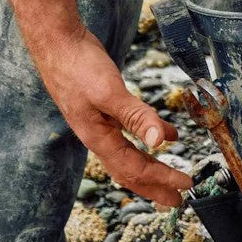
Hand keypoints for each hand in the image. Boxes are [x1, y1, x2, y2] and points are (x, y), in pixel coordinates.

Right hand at [34, 24, 192, 206]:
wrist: (55, 41)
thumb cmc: (78, 65)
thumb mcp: (109, 92)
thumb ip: (136, 117)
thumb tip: (160, 142)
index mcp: (98, 138)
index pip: (135, 168)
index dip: (161, 179)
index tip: (185, 186)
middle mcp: (98, 136)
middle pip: (129, 171)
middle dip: (154, 187)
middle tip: (177, 200)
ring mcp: (99, 123)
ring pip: (128, 155)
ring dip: (151, 167)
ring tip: (171, 176)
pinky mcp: (103, 108)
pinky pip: (128, 134)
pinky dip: (149, 137)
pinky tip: (167, 135)